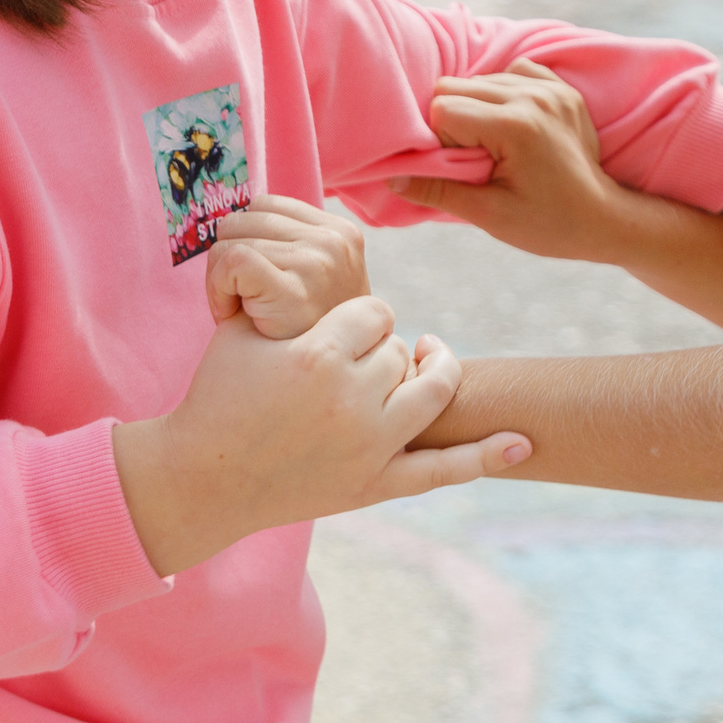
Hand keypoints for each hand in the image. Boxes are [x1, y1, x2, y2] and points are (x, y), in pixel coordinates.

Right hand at [114, 301, 527, 574]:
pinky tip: (522, 442)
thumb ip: (276, 284)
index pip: (374, 314)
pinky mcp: (372, 487)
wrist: (200, 479)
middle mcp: (350, 400)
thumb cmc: (218, 398)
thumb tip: (296, 236)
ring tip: (422, 362)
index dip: (359, 321)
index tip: (337, 334)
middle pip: (399, 352)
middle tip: (348, 365)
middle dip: (379, 351)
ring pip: (430, 391)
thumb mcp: (241, 331)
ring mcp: (367, 446)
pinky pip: (441, 471)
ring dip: (431, 374)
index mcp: (318, 355)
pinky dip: (484, 457)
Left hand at [204, 194, 368, 338]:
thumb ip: (288, 246)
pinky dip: (217, 287)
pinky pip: (231, 260)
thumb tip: (232, 218)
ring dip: (221, 279)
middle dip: (231, 259)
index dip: (246, 239)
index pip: (264, 205)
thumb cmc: (303, 336)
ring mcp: (317, 261)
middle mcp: (334, 240)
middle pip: (242, 220)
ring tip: (241, 311)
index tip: (253, 281)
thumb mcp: (311, 279)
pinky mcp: (293, 286)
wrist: (318, 388)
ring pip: (229, 241)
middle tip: (242, 302)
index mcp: (341, 232)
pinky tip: (230, 314)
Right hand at [395, 59, 635, 262]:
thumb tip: (391, 176)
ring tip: (499, 147)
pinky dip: (504, 93)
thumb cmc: (547, 225)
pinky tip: (514, 126)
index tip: (467, 169)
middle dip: (453, 122)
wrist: (603, 220)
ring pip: (480, 77)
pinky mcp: (562, 87)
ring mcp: (551, 88)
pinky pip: (513, 70)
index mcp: (516, 126)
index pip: (443, 109)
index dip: (442, 142)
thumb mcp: (489, 215)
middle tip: (478, 159)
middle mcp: (533, 96)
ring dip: (477, 109)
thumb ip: (438, 190)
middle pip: (455, 86)